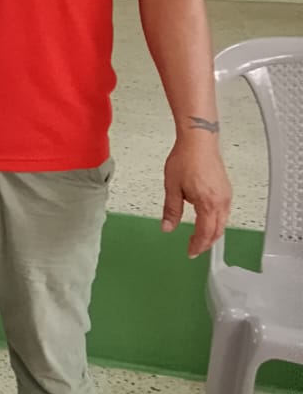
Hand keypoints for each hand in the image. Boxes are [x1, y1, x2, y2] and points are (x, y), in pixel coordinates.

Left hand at [161, 135, 232, 257]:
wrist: (198, 141)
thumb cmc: (185, 159)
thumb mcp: (172, 187)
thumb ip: (171, 209)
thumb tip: (167, 227)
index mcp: (208, 204)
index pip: (205, 233)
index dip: (197, 245)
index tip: (190, 252)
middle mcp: (221, 202)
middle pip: (217, 231)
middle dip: (206, 243)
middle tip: (195, 248)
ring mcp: (226, 195)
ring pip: (223, 223)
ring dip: (212, 233)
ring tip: (199, 238)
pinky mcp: (226, 189)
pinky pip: (224, 212)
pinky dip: (216, 221)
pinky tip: (207, 220)